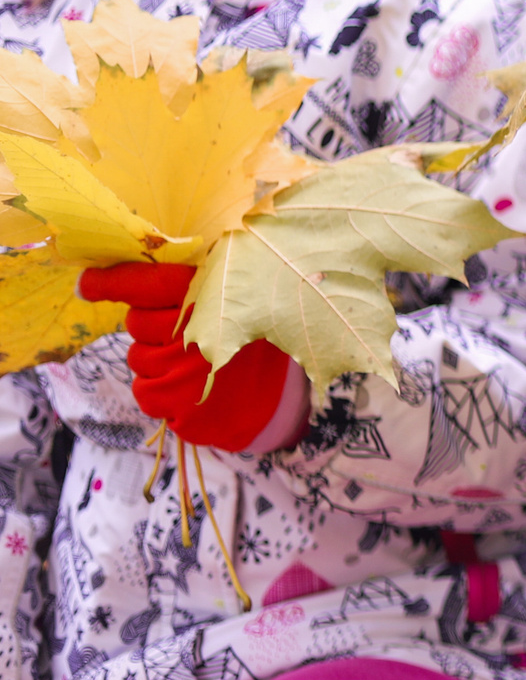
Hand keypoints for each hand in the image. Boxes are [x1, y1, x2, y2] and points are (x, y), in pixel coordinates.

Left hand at [77, 262, 307, 451]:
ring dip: (156, 360)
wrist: (283, 401)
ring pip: (137, 358)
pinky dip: (159, 391)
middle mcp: (197, 331)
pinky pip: (144, 392)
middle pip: (138, 321)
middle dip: (150, 326)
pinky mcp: (178, 405)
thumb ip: (196, 284)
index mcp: (215, 296)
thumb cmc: (257, 342)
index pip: (149, 282)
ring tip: (194, 363)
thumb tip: (123, 274)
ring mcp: (185, 371)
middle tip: (185, 332)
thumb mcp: (241, 299)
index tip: (87, 284)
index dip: (112, 281)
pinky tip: (188, 388)